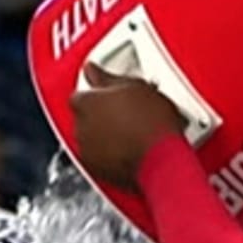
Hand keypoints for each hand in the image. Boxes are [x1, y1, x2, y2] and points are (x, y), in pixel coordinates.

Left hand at [67, 65, 186, 187]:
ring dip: (105, 134)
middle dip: (101, 114)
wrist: (163, 161)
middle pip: (84, 117)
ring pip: (92, 138)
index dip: (98, 94)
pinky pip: (101, 158)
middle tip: (126, 112)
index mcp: (84, 103)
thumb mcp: (134, 86)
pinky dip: (110, 154)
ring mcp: (88, 152)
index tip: (112, 95)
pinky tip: (131, 149)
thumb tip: (92, 69)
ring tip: (132, 132)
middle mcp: (79, 129)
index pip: (80, 94)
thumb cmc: (152, 124)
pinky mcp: (99, 173)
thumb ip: (106, 77)